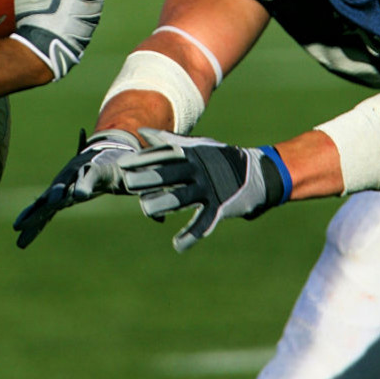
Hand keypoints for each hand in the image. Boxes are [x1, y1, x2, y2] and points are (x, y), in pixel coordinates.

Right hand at [13, 127, 140, 247]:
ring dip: (34, 214)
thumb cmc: (122, 166)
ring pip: (46, 201)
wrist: (105, 150)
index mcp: (95, 168)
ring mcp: (63, 185)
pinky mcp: (58, 196)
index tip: (78, 195)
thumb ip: (144, 197)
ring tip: (19, 229)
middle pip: (62, 186)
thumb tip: (161, 219)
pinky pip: (44, 210)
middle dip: (55, 196)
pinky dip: (33, 222)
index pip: (89, 176)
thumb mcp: (134, 180)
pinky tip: (21, 236)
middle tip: (50, 204)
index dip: (83, 184)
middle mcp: (74, 174)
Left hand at [122, 128, 287, 252]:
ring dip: (163, 203)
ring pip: (182, 197)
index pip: (163, 155)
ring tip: (146, 209)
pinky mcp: (220, 207)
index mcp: (190, 155)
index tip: (122, 164)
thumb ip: (168, 142)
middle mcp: (198, 170)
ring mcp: (208, 188)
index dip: (142, 159)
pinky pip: (203, 223)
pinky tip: (177, 245)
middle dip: (148, 177)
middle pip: (169, 173)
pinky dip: (191, 235)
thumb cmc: (218, 160)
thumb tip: (143, 132)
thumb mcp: (196, 147)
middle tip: (128, 182)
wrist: (257, 174)